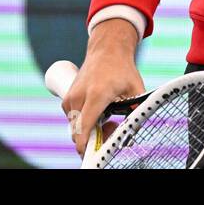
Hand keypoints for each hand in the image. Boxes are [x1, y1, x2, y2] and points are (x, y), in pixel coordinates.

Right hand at [64, 22, 144, 156]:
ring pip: (75, 129)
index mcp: (96, 95)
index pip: (84, 128)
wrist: (106, 49)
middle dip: (94, 140)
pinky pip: (73, 121)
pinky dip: (84, 124)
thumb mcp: (136, 89)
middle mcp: (79, 97)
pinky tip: (98, 114)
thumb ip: (137, 111)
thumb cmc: (122, 69)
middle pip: (78, 133)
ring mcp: (70, 98)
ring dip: (89, 131)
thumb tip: (136, 132)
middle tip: (112, 128)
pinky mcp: (66, 99)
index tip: (93, 155)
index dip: (86, 147)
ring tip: (108, 118)